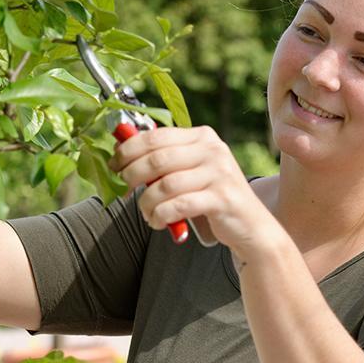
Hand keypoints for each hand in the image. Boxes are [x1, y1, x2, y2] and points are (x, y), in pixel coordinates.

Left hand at [107, 125, 276, 259]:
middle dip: (132, 176)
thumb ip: (163, 160)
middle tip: (123, 190)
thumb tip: (120, 151)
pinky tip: (158, 222)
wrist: (250, 226)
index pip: (155, 136)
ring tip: (146, 213)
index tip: (113, 165)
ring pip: (164, 185)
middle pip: (156, 159)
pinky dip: (161, 216)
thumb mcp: (190, 171)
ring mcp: (219, 173)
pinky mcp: (222, 198)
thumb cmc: (212, 197)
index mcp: (202, 137)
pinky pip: (178, 206)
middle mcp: (213, 150)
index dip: (128, 150)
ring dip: (146, 203)